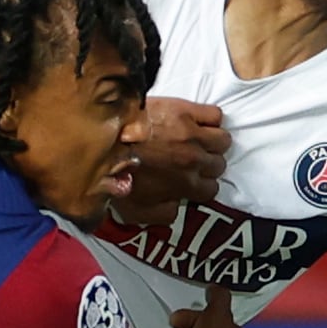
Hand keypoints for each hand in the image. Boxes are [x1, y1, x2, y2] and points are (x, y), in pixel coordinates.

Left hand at [115, 97, 228, 227]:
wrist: (104, 140)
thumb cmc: (116, 175)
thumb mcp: (136, 211)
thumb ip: (162, 215)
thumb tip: (176, 208)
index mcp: (185, 185)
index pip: (211, 189)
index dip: (202, 184)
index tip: (192, 178)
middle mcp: (194, 161)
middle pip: (218, 164)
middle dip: (207, 163)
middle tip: (192, 158)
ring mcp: (192, 135)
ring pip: (223, 140)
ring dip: (213, 140)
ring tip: (198, 138)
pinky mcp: (185, 111)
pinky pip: (215, 115)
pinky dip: (209, 118)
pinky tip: (195, 120)